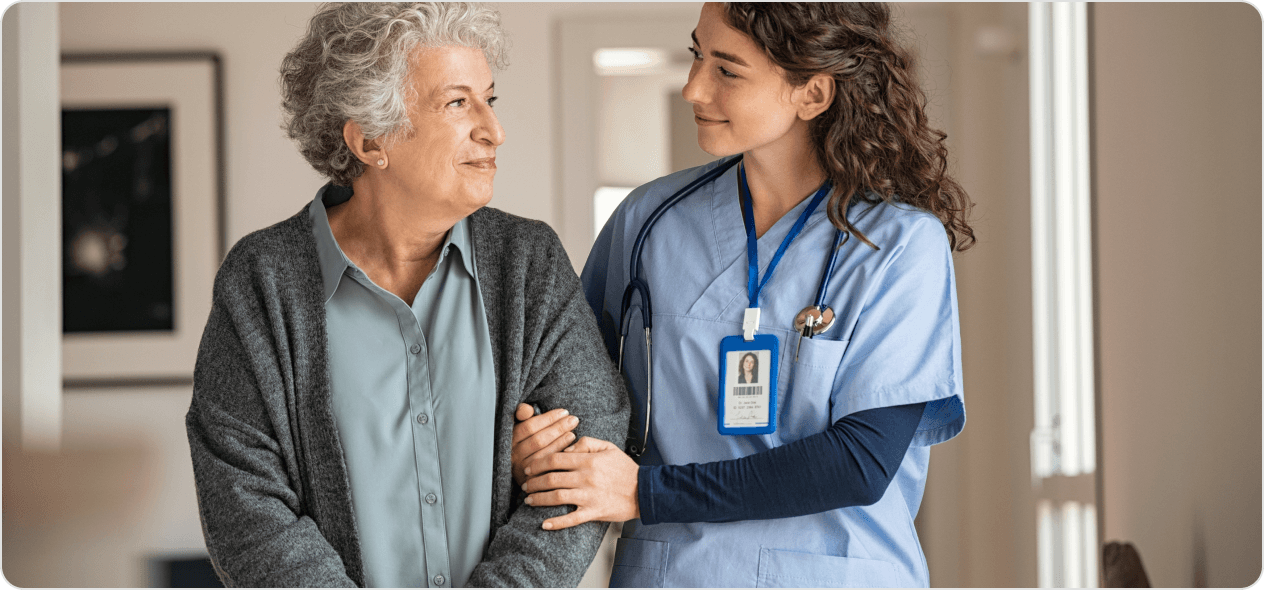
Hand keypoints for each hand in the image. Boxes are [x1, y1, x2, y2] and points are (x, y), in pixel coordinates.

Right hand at [511, 403, 578, 485]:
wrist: (524, 471)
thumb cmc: (526, 440)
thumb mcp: (521, 425)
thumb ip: (521, 413)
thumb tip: (527, 410)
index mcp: (509, 439)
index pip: (529, 427)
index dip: (548, 418)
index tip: (564, 412)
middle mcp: (513, 455)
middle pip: (538, 440)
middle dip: (558, 428)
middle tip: (573, 420)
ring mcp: (521, 470)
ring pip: (543, 454)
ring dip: (560, 441)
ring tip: (573, 432)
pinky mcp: (530, 481)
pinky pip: (547, 468)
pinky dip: (559, 456)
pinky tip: (570, 448)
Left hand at [521, 436, 639, 529]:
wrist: (644, 491)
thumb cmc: (625, 469)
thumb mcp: (608, 447)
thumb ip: (586, 442)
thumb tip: (567, 446)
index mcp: (588, 461)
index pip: (555, 459)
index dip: (537, 463)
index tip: (529, 467)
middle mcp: (586, 478)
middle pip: (551, 478)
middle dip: (533, 482)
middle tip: (524, 485)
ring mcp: (589, 496)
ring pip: (556, 497)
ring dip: (539, 499)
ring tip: (529, 500)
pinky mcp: (594, 512)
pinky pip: (571, 519)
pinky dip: (556, 523)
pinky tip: (544, 524)